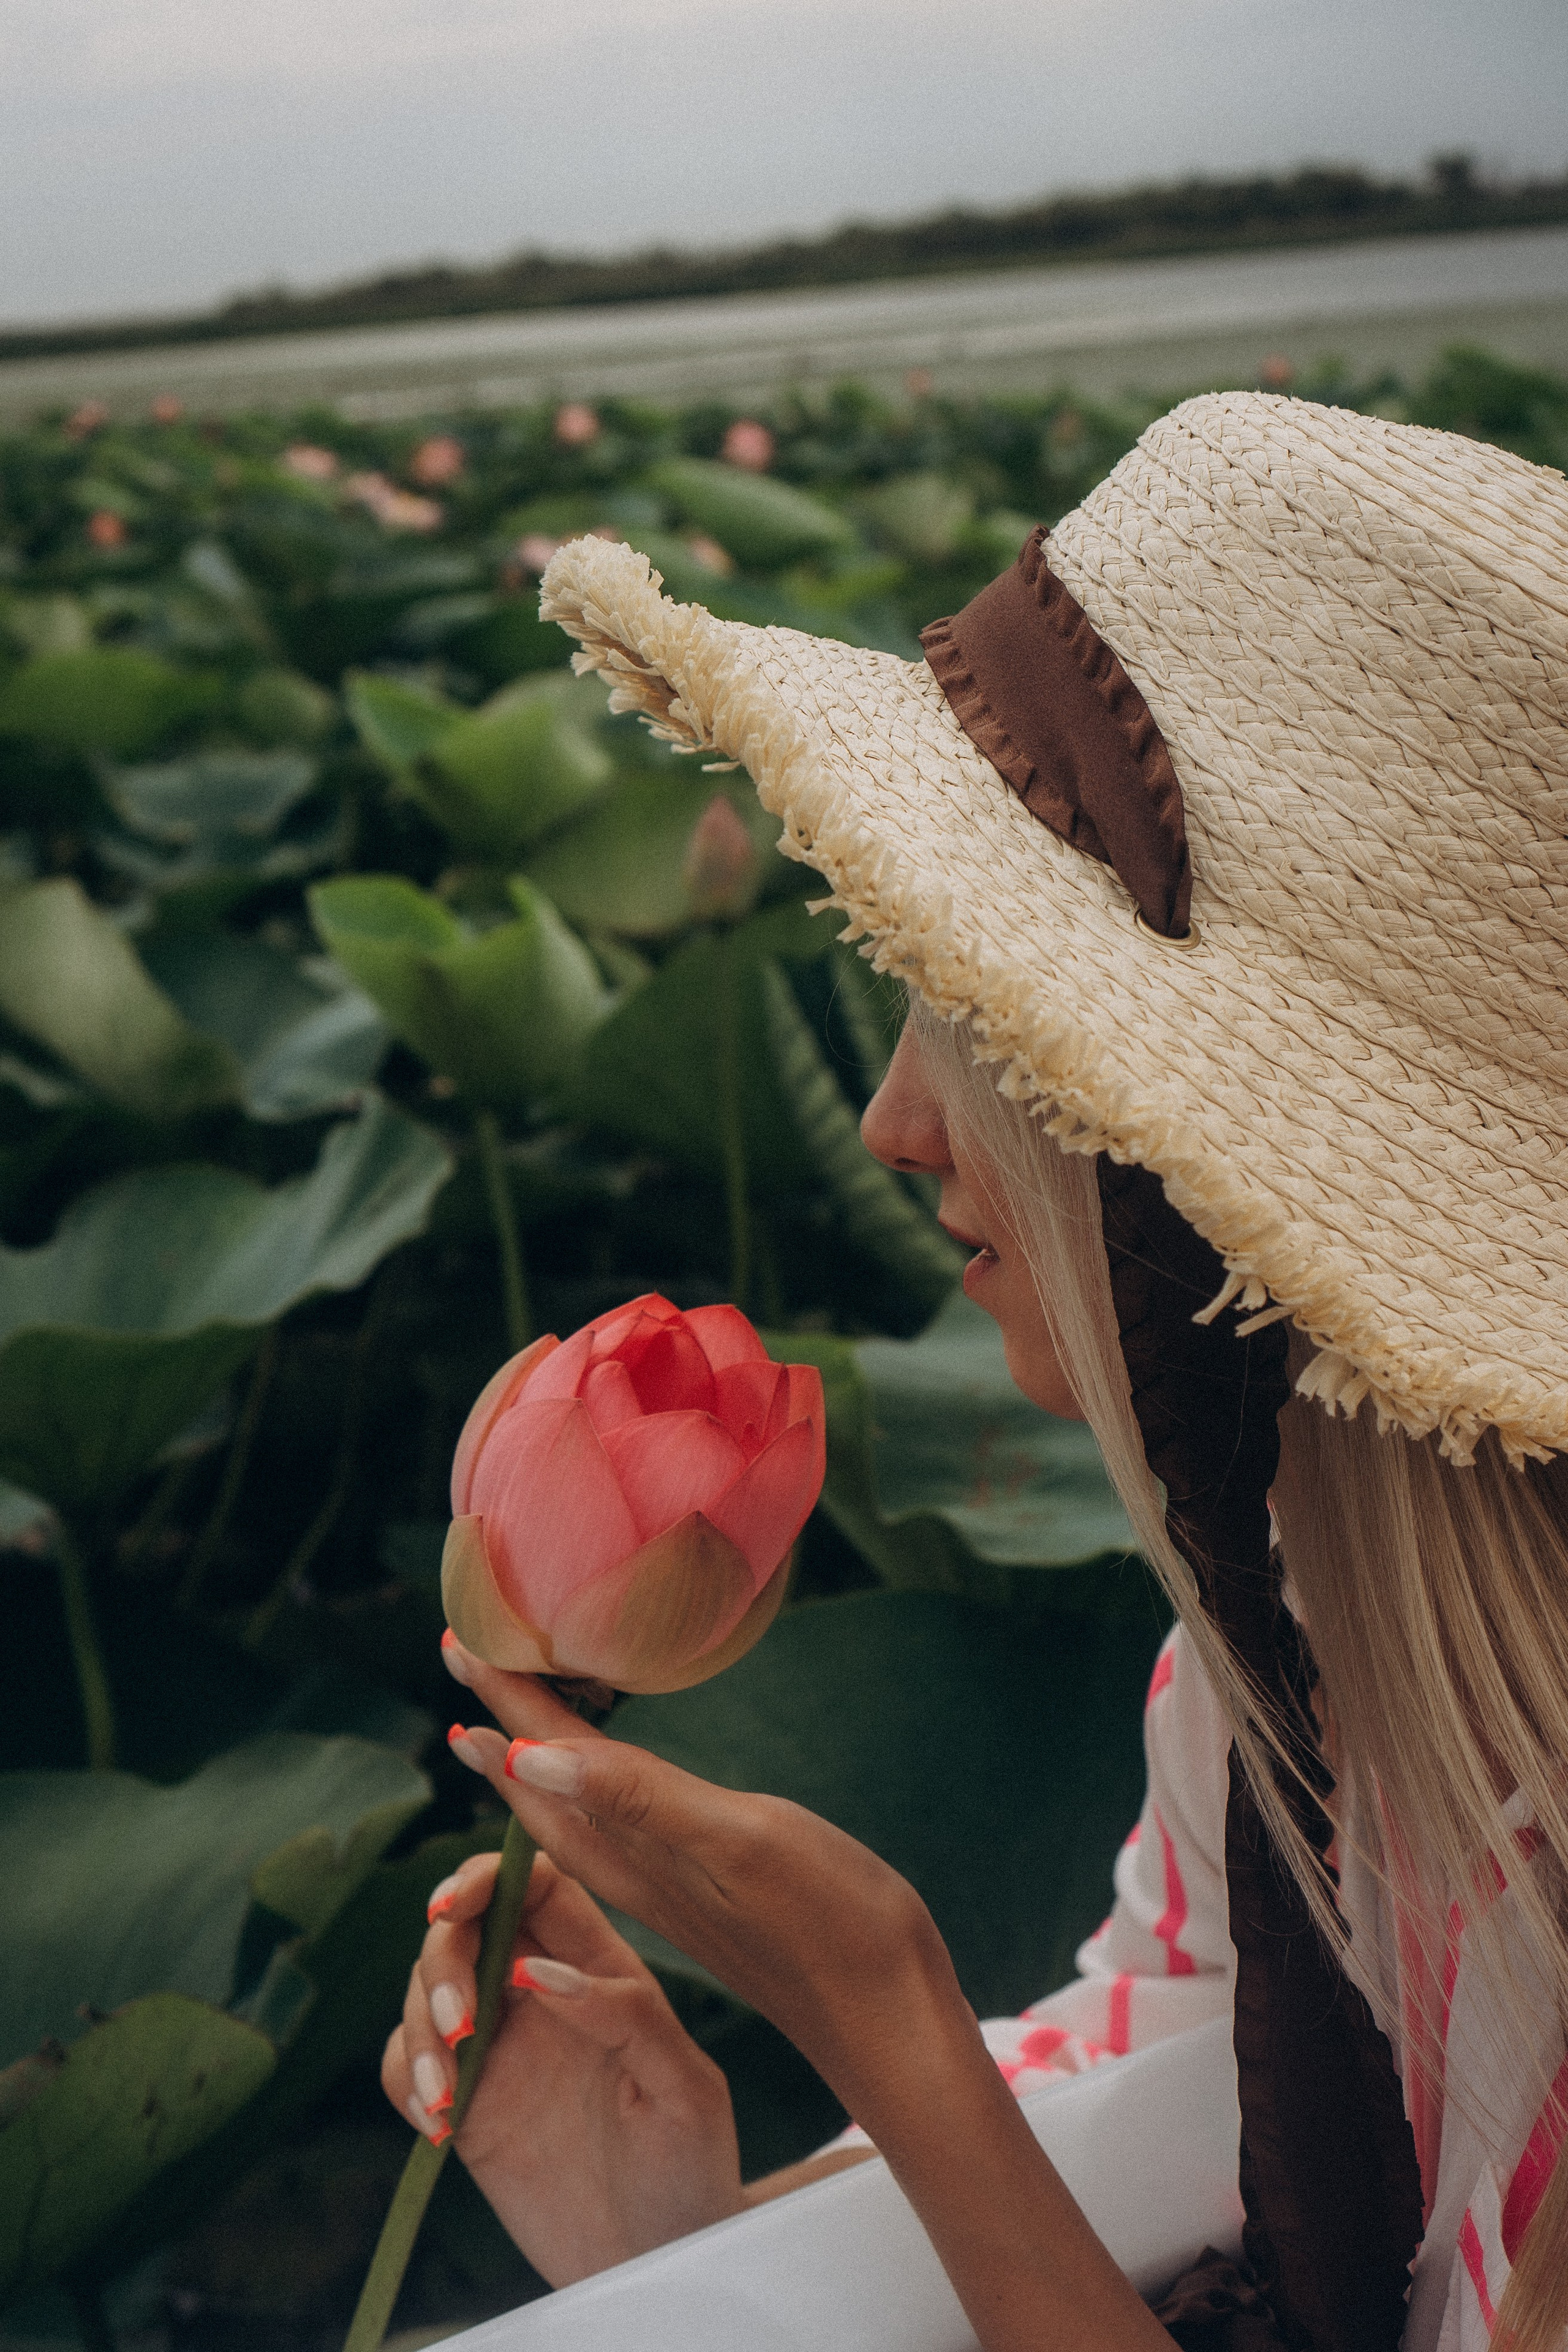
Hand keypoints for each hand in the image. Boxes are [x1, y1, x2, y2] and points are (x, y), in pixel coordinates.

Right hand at [381, 1845, 742, 2284]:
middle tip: (460, 2027)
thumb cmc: (693, 2168)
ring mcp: (501, 2051)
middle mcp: (542, 1997)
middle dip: (444, 1962)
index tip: (455, 1907)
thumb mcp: (683, 2089)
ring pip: (426, 1994)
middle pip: (466, 1931)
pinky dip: (404, 2078)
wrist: (663, 2263)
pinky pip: (406, 2065)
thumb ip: (626, 2016)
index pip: (537, 1887)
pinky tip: (438, 2123)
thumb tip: (539, 1968)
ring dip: (421, 2033)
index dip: (488, 1877)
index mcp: (602, 1971)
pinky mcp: (468, 2107)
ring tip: (448, 2100)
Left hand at [441, 1640, 950, 2105]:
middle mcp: (632, 1869)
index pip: (538, 1760)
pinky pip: (615, 1827)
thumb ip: (635, 1800)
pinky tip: (602, 1773)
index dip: (500, 1699)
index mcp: (628, 1852)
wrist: (885, 2013)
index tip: (456, 1639)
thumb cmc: (825, 1922)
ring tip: (506, 1708)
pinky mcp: (700, 1892)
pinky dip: (591, 1783)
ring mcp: (666, 1883)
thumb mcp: (733, 1846)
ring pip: (572, 1809)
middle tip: (465, 1652)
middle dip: (501, 1718)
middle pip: (539, 1783)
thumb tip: (525, 1755)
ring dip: (535, 1752)